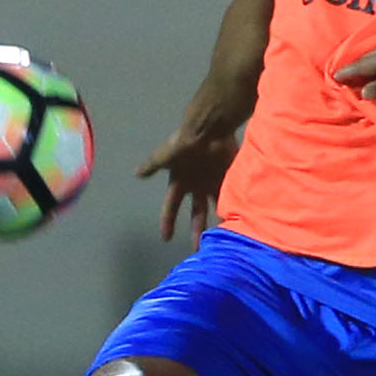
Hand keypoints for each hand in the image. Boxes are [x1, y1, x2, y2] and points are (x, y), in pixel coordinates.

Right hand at [136, 129, 238, 248]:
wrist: (208, 128)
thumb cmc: (184, 143)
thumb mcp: (164, 156)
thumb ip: (152, 165)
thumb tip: (136, 174)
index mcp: (179, 181)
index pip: (171, 206)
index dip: (167, 221)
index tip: (166, 238)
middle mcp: (196, 184)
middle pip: (196, 212)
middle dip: (196, 229)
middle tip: (198, 248)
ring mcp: (212, 180)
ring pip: (215, 206)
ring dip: (218, 222)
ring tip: (223, 239)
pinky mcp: (227, 175)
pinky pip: (231, 195)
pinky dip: (234, 207)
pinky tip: (240, 222)